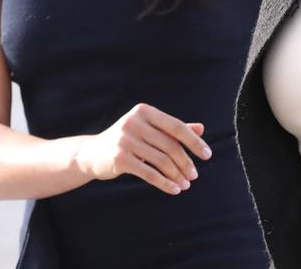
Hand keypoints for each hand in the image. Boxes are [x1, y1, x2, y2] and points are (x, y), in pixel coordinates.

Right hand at [76, 103, 211, 194]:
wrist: (92, 154)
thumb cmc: (127, 140)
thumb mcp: (149, 130)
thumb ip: (173, 129)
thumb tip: (201, 128)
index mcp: (144, 111)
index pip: (176, 126)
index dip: (194, 141)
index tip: (207, 155)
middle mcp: (134, 122)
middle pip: (170, 145)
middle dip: (186, 162)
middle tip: (195, 176)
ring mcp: (125, 140)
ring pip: (161, 160)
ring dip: (177, 175)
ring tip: (185, 184)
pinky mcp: (119, 158)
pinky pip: (149, 173)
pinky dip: (164, 183)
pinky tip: (174, 189)